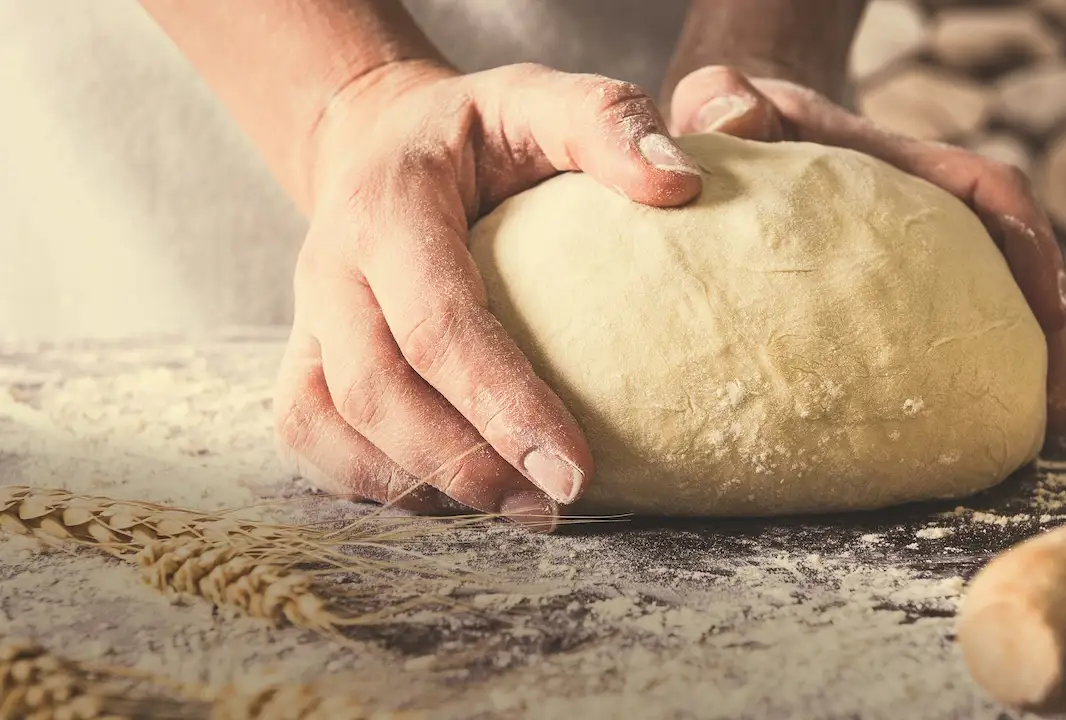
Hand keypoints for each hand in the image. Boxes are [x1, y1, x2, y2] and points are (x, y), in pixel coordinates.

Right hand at [273, 61, 702, 529]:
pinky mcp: (303, 355)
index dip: (501, 403)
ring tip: (518, 512)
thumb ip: (605, 122)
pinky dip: (372, 482)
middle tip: (554, 506)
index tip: (577, 468)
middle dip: (464, 463)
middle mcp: (329, 267)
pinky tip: (454, 498)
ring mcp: (306, 317)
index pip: (436, 321)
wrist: (384, 143)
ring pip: (329, 425)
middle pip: (375, 389)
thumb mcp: (538, 99)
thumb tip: (681, 185)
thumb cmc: (478, 133)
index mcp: (387, 205)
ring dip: (420, 485)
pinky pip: (311, 436)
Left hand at [668, 66, 1065, 435]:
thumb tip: (741, 121)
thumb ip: (724, 97)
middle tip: (1057, 410)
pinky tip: (954, 437)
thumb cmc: (728, 118)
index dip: (1028, 244)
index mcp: (893, 164)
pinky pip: (933, 332)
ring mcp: (904, 252)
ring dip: (1017, 364)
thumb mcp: (720, 97)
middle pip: (1009, 261)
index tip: (1053, 309)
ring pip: (982, 305)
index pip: (985, 189)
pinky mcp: (881, 292)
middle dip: (1045, 331)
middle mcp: (916, 206)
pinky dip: (955, 379)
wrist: (725, 133)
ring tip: (1031, 439)